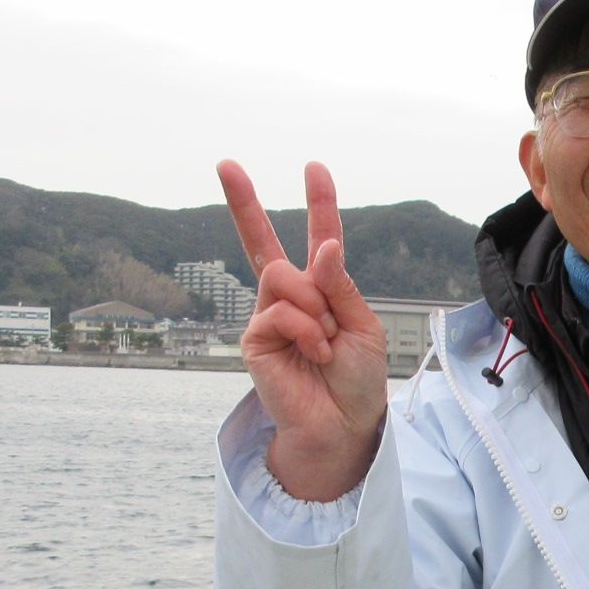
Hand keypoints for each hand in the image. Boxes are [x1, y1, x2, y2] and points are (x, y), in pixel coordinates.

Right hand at [218, 160, 387, 501]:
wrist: (343, 424)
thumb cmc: (357, 380)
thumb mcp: (363, 326)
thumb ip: (341, 285)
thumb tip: (323, 247)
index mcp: (324, 291)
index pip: (319, 240)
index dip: (318, 204)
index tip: (314, 167)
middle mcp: (293, 298)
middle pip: (264, 243)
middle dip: (244, 202)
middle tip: (225, 164)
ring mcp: (270, 316)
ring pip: (283, 276)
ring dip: (314, 307)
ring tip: (325, 343)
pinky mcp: (255, 337)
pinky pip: (280, 310)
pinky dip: (306, 330)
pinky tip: (314, 354)